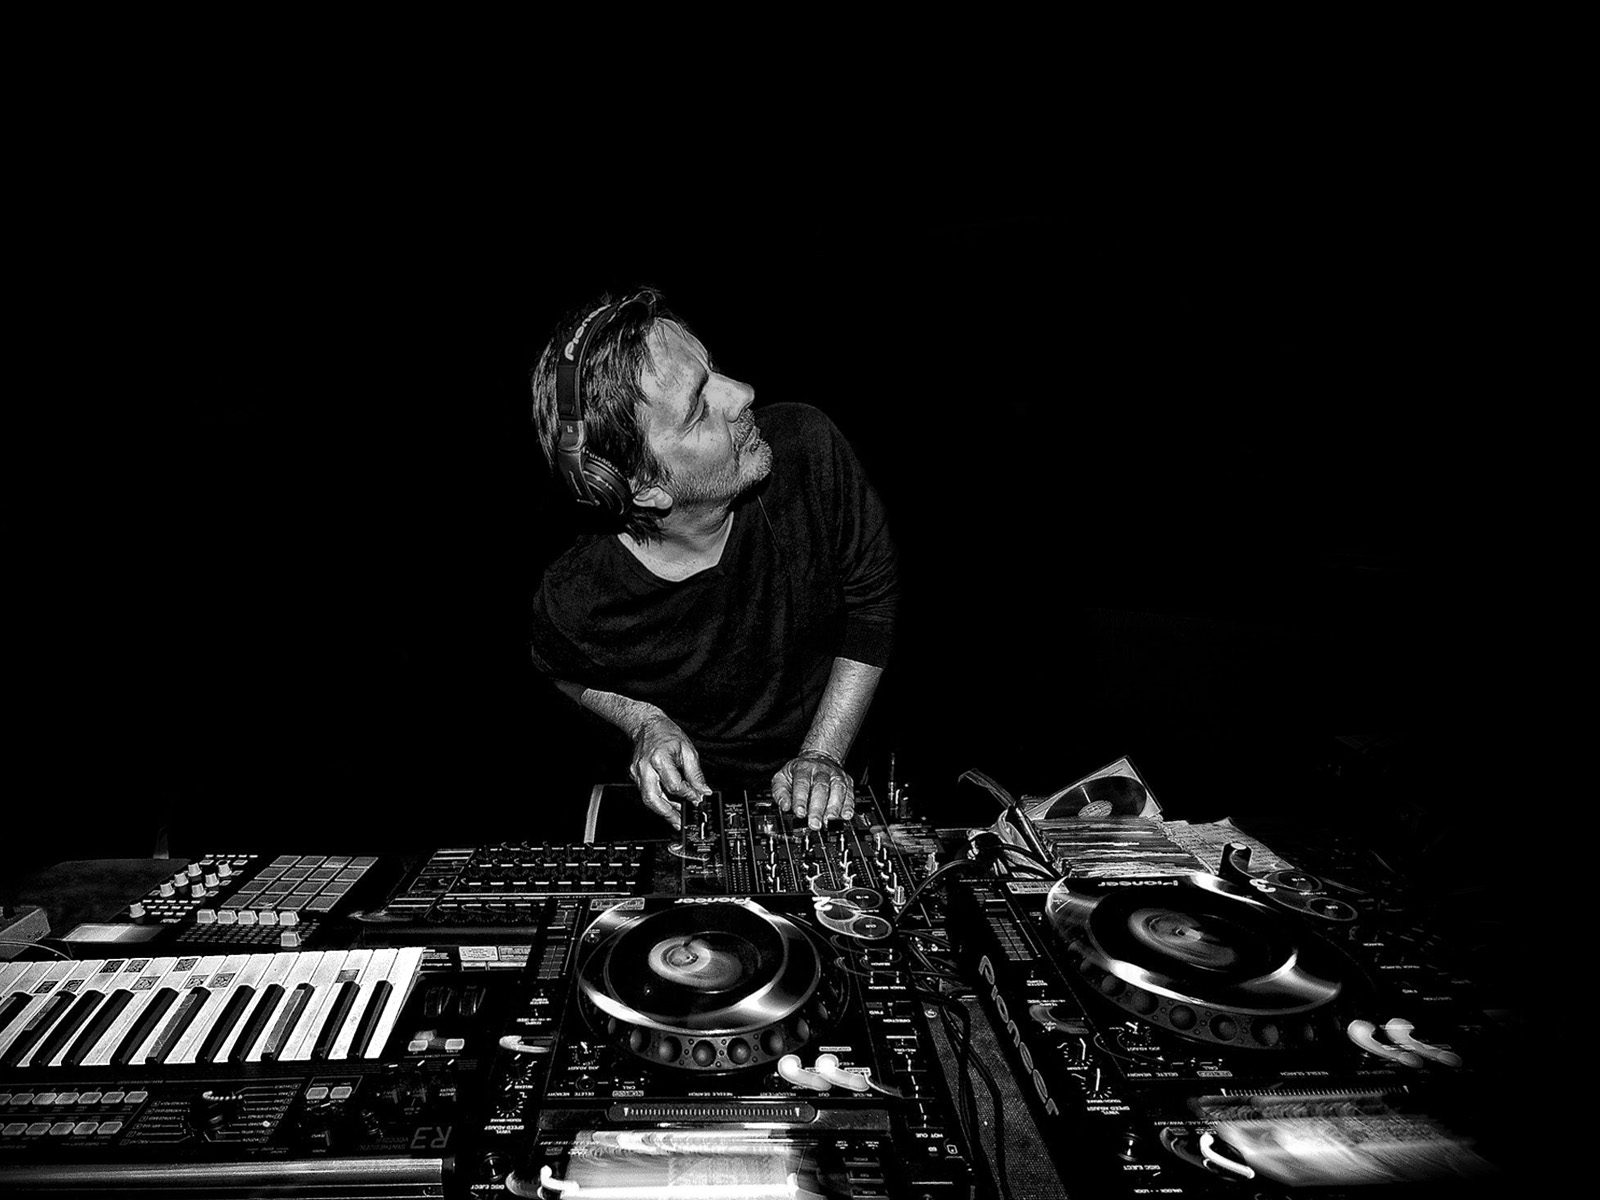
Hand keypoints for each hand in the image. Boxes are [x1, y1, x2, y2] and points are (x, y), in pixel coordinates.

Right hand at [631, 713, 710, 829]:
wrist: (646, 724)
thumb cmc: (666, 734)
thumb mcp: (688, 751)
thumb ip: (696, 774)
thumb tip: (704, 791)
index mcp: (659, 759)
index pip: (674, 785)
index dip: (688, 795)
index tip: (697, 799)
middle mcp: (645, 768)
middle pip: (653, 799)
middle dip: (667, 813)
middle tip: (679, 822)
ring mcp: (637, 773)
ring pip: (648, 799)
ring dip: (663, 810)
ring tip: (677, 817)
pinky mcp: (634, 776)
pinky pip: (646, 793)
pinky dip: (658, 800)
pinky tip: (669, 804)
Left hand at [773, 751, 853, 829]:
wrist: (819, 758)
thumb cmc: (799, 772)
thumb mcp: (782, 777)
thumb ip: (780, 792)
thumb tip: (784, 806)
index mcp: (803, 768)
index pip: (802, 783)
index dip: (800, 799)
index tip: (799, 813)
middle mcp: (821, 770)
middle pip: (821, 787)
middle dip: (817, 808)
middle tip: (814, 824)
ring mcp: (836, 775)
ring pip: (837, 789)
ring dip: (834, 807)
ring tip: (829, 821)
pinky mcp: (847, 781)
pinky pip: (850, 793)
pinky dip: (848, 805)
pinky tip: (845, 815)